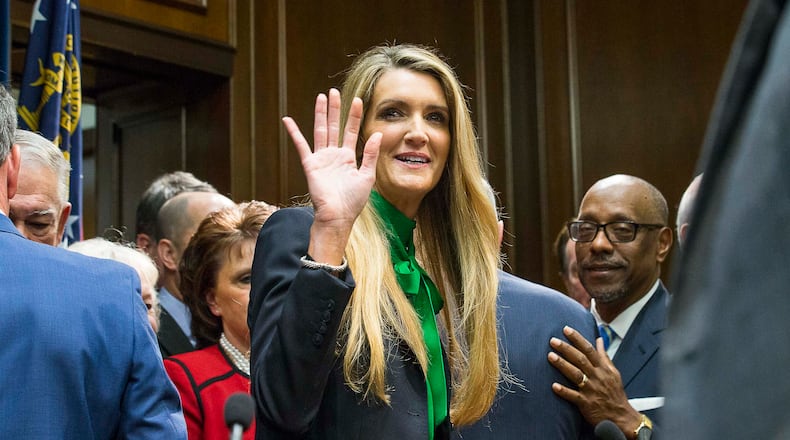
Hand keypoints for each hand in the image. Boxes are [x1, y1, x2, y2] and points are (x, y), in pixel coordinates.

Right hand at [282, 88, 381, 263]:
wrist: (337, 216)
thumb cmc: (353, 201)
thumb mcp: (368, 176)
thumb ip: (371, 154)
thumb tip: (379, 134)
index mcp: (349, 158)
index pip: (352, 131)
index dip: (354, 116)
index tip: (358, 100)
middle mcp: (334, 155)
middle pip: (334, 126)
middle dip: (335, 109)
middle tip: (334, 91)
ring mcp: (321, 159)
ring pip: (320, 131)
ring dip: (320, 114)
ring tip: (321, 97)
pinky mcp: (310, 165)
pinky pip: (301, 146)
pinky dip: (294, 133)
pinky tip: (288, 120)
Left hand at [548, 326, 641, 437]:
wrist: (621, 417)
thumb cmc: (615, 394)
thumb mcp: (614, 372)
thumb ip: (604, 356)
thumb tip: (599, 340)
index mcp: (603, 369)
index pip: (589, 350)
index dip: (577, 339)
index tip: (566, 330)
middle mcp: (597, 377)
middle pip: (581, 359)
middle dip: (566, 349)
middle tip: (553, 341)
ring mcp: (591, 390)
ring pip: (576, 375)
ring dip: (563, 365)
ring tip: (550, 356)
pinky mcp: (586, 403)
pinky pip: (574, 396)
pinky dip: (564, 391)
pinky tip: (554, 386)